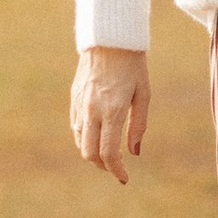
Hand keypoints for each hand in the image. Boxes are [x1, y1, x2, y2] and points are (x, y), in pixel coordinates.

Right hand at [72, 46, 150, 184]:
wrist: (110, 39)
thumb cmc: (133, 67)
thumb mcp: (143, 95)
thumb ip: (138, 125)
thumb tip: (134, 152)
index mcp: (112, 111)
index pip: (109, 152)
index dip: (116, 170)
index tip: (124, 178)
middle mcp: (92, 110)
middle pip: (89, 153)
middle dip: (102, 166)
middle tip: (115, 168)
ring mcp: (80, 104)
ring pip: (80, 141)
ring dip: (92, 153)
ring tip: (107, 154)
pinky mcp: (74, 98)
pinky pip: (75, 126)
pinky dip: (85, 138)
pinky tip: (97, 136)